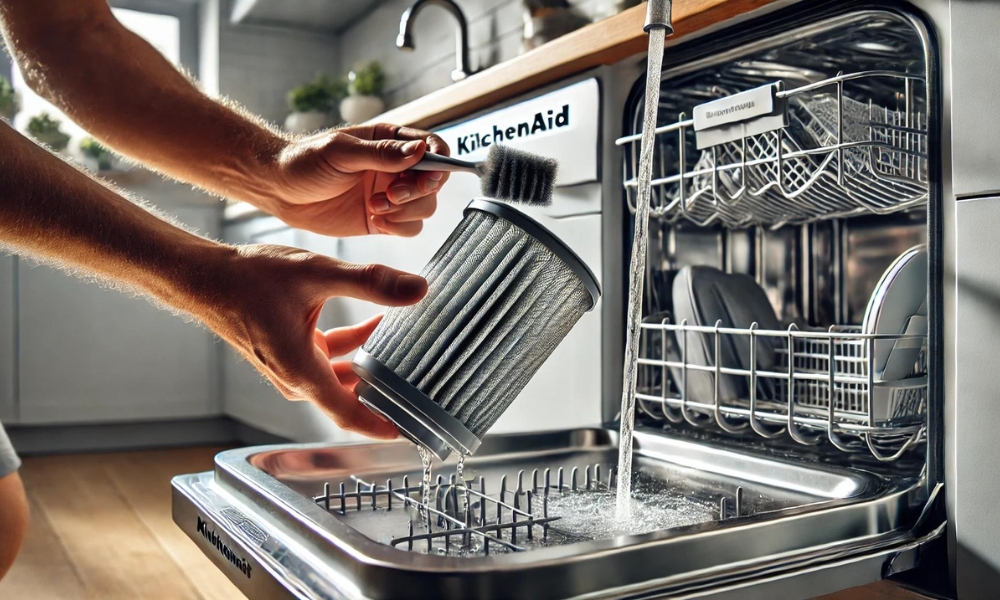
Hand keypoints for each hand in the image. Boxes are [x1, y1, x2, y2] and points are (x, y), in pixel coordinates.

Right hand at [200, 244, 427, 437]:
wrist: (205, 277)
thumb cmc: (247, 279)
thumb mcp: (317, 274)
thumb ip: (369, 282)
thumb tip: (415, 290)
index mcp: (302, 371)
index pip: (348, 415)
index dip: (380, 427)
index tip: (409, 431)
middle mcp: (295, 378)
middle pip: (350, 396)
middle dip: (384, 388)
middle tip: (421, 379)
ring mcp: (290, 368)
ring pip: (340, 376)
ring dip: (369, 363)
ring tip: (403, 347)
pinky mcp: (287, 355)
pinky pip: (327, 361)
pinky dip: (351, 349)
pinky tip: (372, 326)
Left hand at [264, 123, 450, 237]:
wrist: (280, 190)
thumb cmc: (306, 161)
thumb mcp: (341, 152)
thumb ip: (381, 154)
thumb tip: (420, 150)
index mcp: (391, 141)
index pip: (434, 147)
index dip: (438, 163)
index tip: (424, 177)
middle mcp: (396, 168)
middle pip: (433, 182)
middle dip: (417, 192)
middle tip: (390, 195)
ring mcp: (391, 195)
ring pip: (425, 207)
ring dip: (406, 211)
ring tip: (374, 208)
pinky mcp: (383, 220)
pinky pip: (409, 227)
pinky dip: (399, 227)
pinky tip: (374, 220)